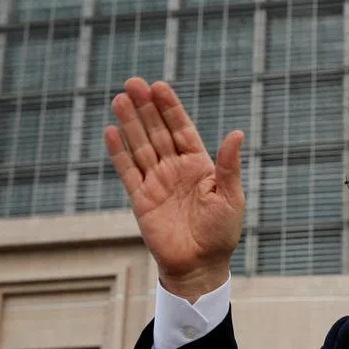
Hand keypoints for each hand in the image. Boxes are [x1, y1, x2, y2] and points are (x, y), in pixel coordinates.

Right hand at [105, 78, 245, 300]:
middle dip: (146, 108)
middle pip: (157, 132)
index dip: (170, 108)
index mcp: (199, 165)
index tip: (159, 86)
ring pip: (140, 146)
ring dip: (130, 123)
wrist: (200, 265)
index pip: (182, 129)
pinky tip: (111, 131)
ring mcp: (156, 182)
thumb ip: (228, 165)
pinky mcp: (141, 199)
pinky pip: (127, 171)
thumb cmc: (221, 233)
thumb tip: (237, 133)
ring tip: (120, 98)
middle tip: (133, 82)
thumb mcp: (230, 196)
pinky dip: (118, 152)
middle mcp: (175, 169)